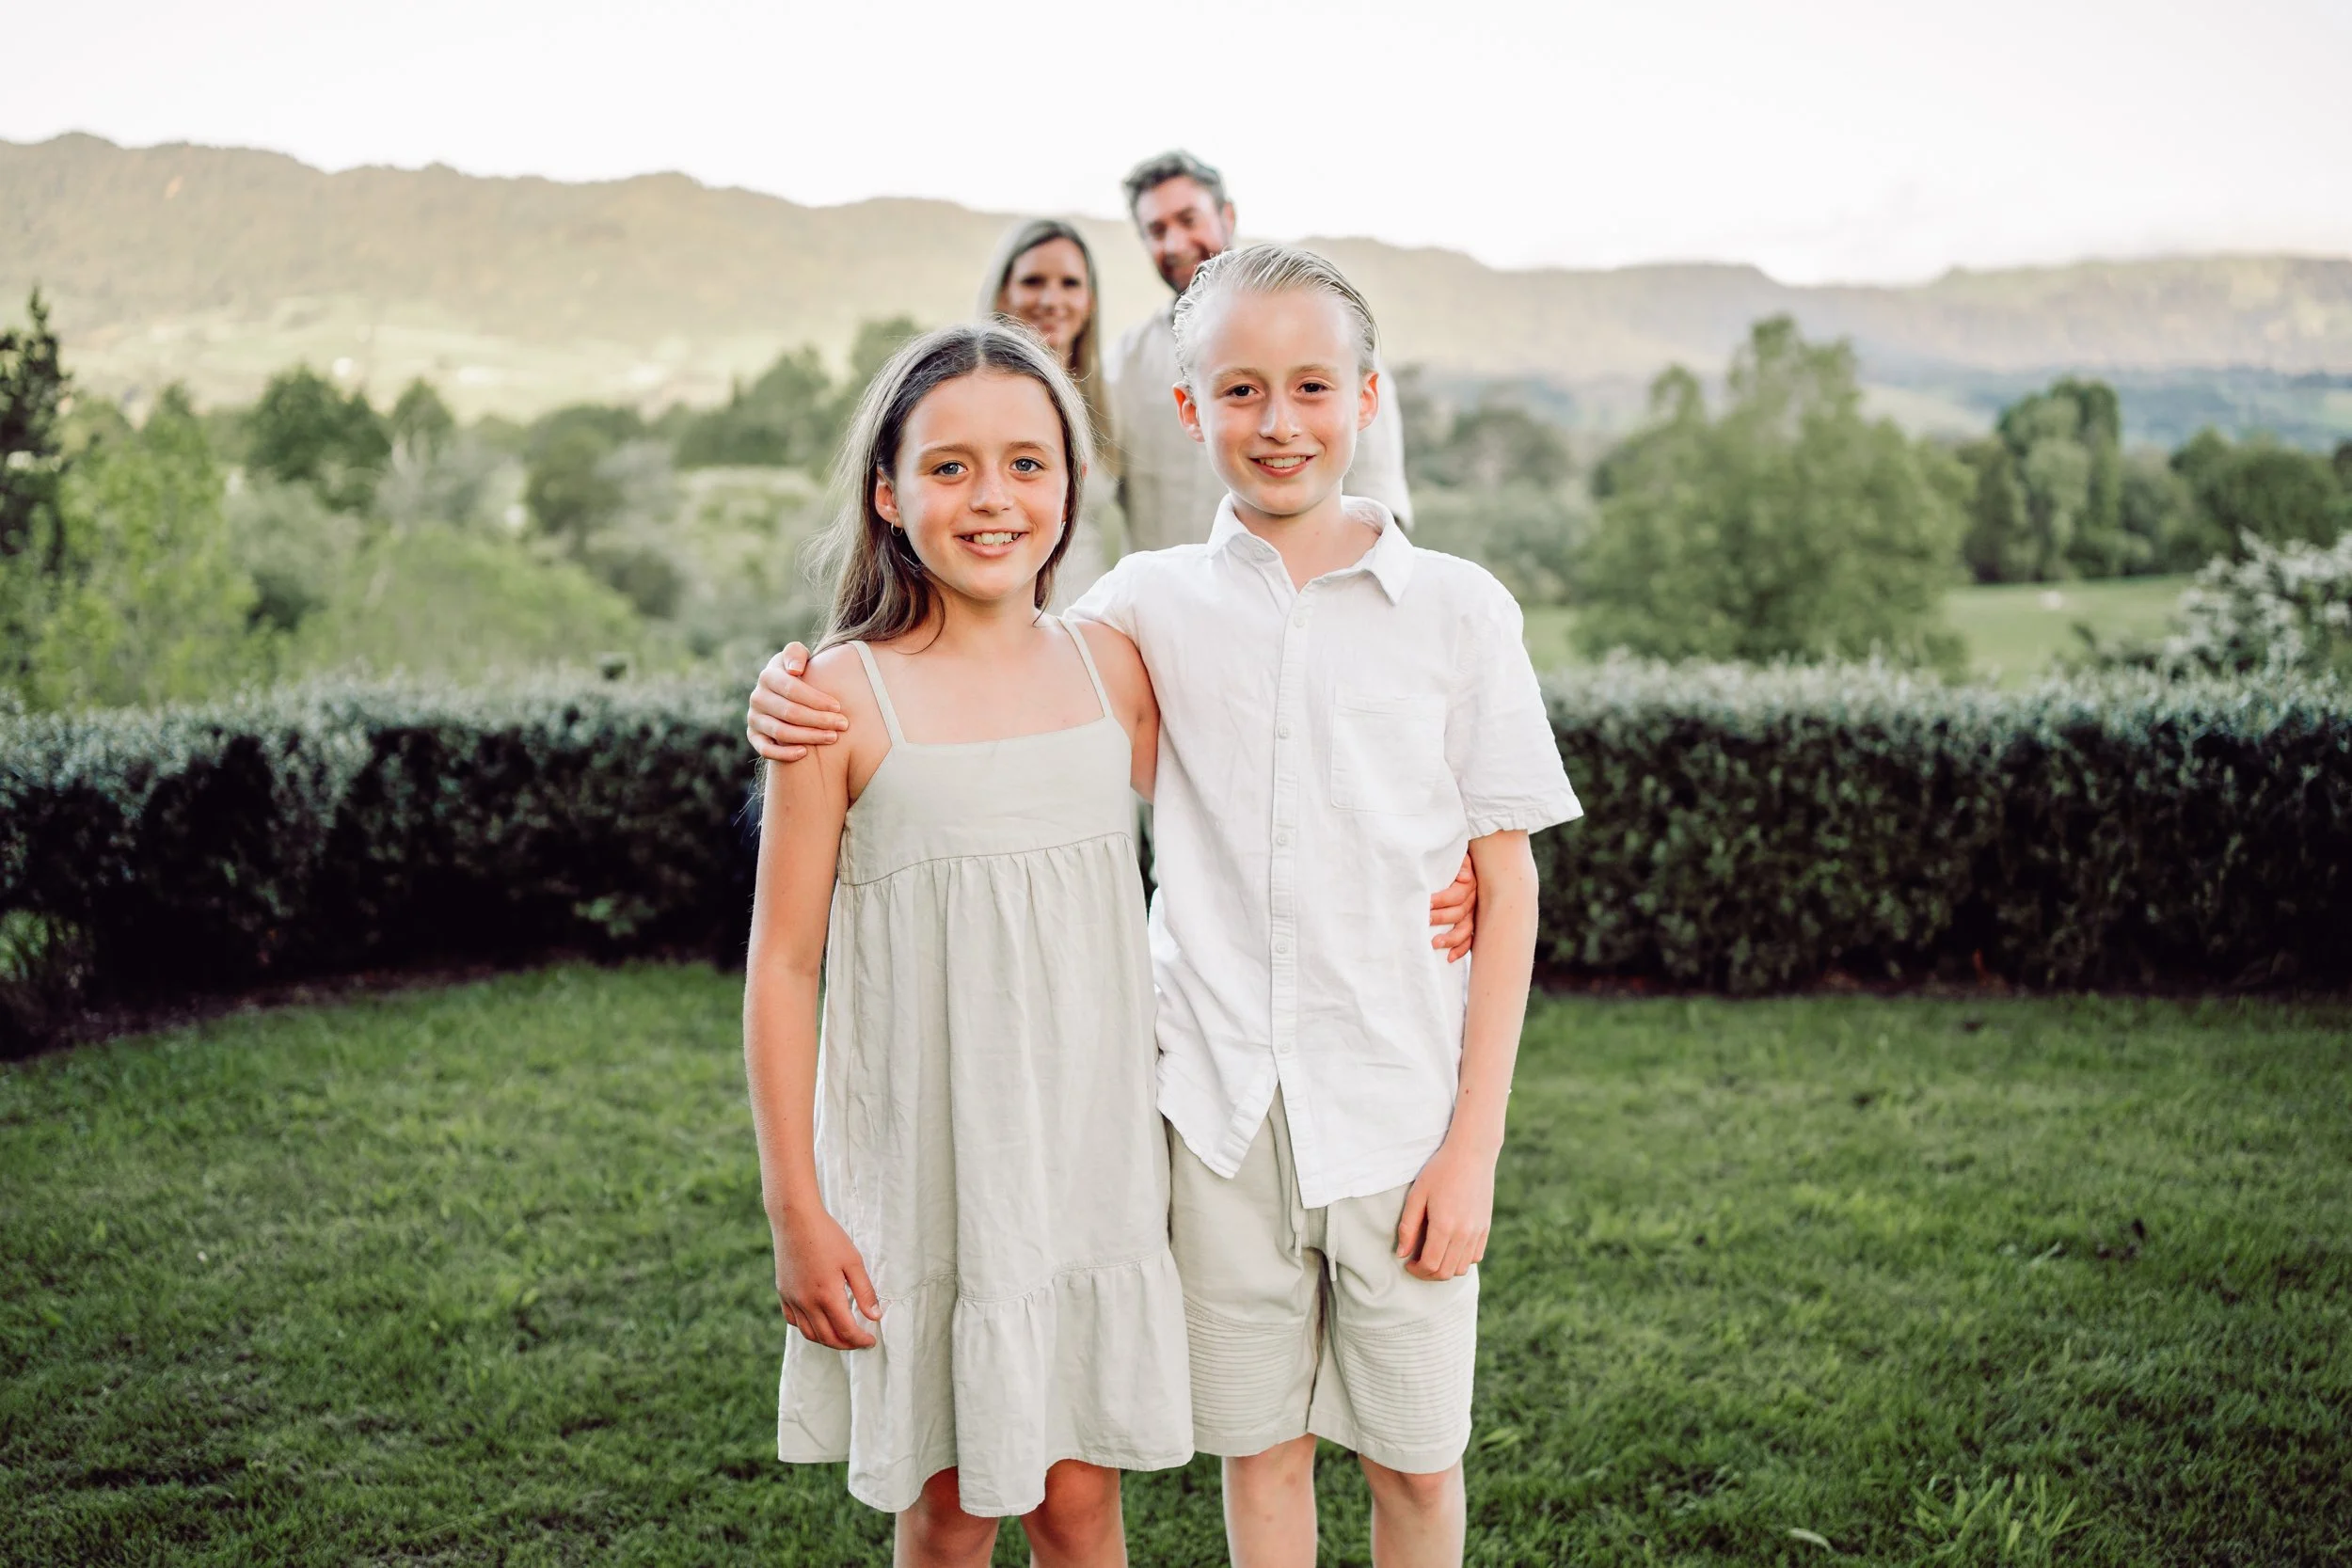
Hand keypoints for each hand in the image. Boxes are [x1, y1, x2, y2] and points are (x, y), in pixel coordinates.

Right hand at [747, 643, 848, 761]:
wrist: (785, 693)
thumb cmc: (800, 673)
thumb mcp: (798, 657)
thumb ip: (796, 654)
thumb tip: (795, 670)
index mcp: (768, 676)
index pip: (792, 689)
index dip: (816, 699)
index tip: (838, 707)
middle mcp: (757, 697)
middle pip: (789, 713)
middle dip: (819, 720)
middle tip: (842, 725)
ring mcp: (754, 718)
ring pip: (781, 732)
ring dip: (809, 737)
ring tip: (832, 737)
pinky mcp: (754, 736)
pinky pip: (766, 750)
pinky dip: (784, 754)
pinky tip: (804, 753)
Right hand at [773, 1203, 881, 1348]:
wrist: (795, 1219)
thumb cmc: (827, 1237)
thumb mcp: (853, 1261)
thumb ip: (864, 1292)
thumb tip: (875, 1317)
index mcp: (827, 1295)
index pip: (846, 1331)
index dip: (860, 1340)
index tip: (871, 1341)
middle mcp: (807, 1302)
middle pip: (827, 1338)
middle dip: (845, 1345)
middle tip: (859, 1342)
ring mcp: (792, 1299)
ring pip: (809, 1333)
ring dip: (826, 1340)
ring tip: (841, 1336)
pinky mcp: (783, 1293)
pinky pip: (793, 1321)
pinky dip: (807, 1328)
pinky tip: (818, 1322)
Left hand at [1394, 1136, 1494, 1281]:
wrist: (1471, 1154)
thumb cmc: (1439, 1171)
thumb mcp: (1417, 1194)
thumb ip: (1408, 1226)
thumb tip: (1402, 1253)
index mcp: (1444, 1226)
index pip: (1431, 1265)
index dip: (1417, 1271)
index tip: (1408, 1263)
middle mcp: (1464, 1233)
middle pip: (1446, 1272)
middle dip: (1429, 1274)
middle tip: (1418, 1263)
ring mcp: (1477, 1232)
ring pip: (1462, 1268)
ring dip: (1445, 1269)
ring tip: (1433, 1256)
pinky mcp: (1485, 1227)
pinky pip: (1475, 1257)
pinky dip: (1461, 1260)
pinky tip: (1450, 1247)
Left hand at [1428, 852, 1476, 962]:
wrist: (1470, 864)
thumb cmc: (1454, 862)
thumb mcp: (1458, 857)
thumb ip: (1460, 864)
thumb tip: (1464, 876)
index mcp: (1469, 884)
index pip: (1457, 895)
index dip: (1442, 899)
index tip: (1427, 903)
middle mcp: (1473, 901)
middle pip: (1459, 913)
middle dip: (1441, 918)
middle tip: (1424, 921)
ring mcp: (1473, 914)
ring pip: (1465, 929)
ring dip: (1451, 938)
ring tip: (1435, 943)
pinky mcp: (1471, 924)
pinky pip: (1469, 939)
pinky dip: (1461, 949)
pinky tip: (1449, 957)